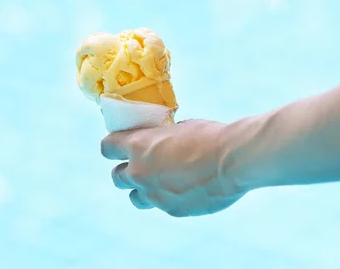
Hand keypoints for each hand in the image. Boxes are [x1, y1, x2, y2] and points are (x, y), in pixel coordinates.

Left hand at [100, 119, 246, 216]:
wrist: (232, 161)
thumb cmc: (209, 137)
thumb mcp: (180, 128)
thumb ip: (164, 138)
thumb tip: (166, 140)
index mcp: (138, 146)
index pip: (107, 147)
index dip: (112, 147)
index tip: (119, 146)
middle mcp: (139, 172)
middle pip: (116, 177)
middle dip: (125, 171)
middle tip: (139, 165)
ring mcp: (154, 195)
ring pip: (134, 198)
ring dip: (141, 190)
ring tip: (157, 182)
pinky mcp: (171, 210)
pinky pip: (162, 205)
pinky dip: (168, 198)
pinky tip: (184, 189)